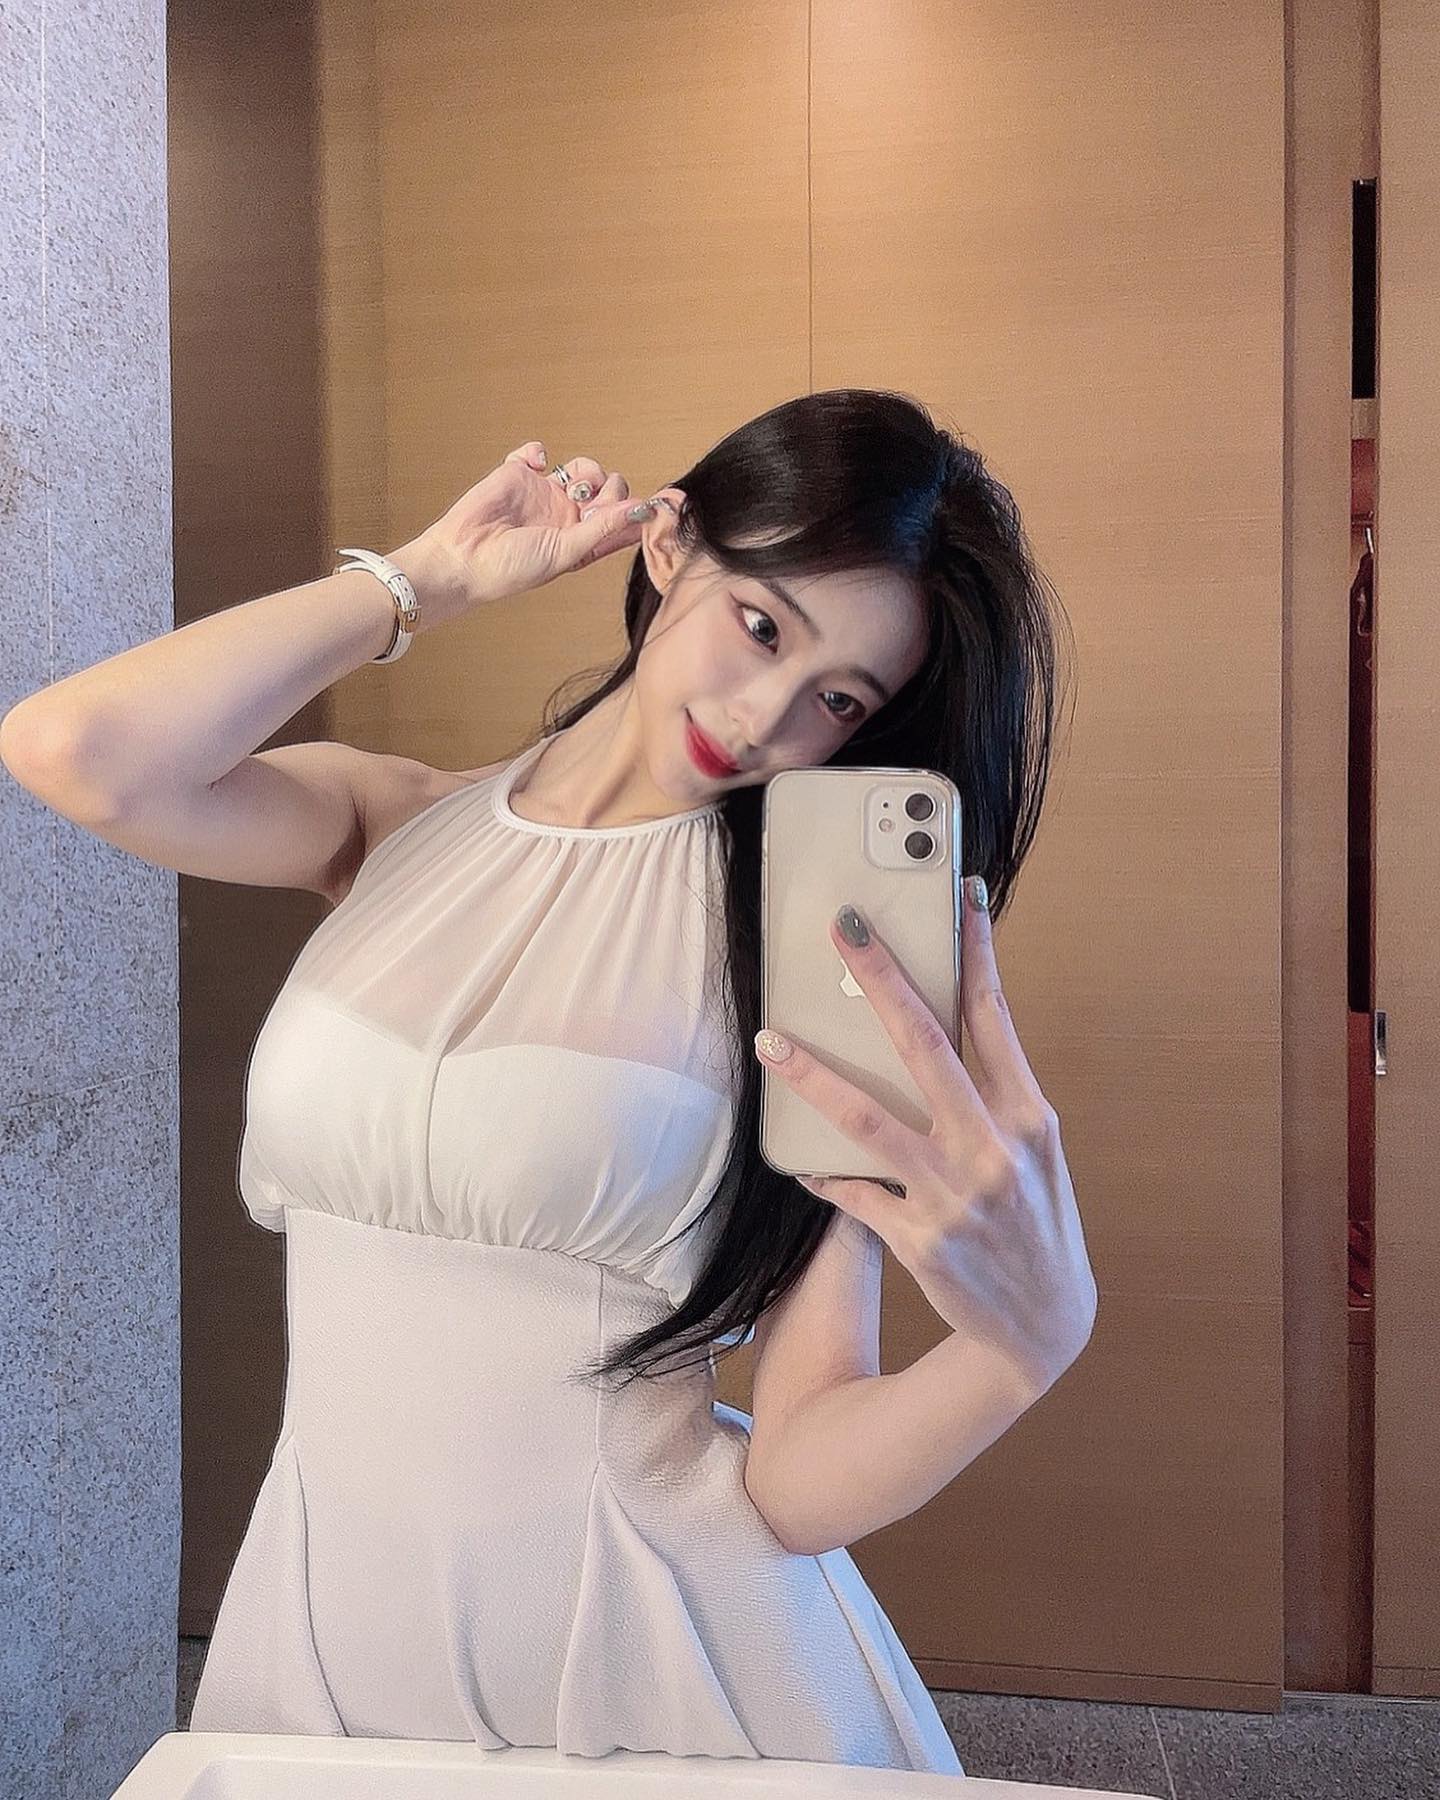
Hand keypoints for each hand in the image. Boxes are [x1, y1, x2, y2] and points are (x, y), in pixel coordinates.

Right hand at [388, 440, 656, 629]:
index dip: (643, 511)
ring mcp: (543, 493)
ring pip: (582, 468)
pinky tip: (529, 464)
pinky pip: (536, 452)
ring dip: (585, 469)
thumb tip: (642, 511)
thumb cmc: (512, 568)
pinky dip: (536, 450)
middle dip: (612, 489)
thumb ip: (603, 529)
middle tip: (594, 501)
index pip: (622, 521)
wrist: (463, 559)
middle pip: (609, 489)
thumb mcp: (565, 553)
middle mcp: (567, 517)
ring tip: (569, 485)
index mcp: (583, 541)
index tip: (667, 502)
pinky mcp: (517, 473)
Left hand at [754, 885, 1098, 1402]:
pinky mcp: (916, 1241)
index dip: (974, 951)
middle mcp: (993, 1150)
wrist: (1044, 1329)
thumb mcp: (1035, 1152)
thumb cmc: (1036, 1224)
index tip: (955, 894)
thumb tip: (939, 1022)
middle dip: (882, 979)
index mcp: (1029, 1118)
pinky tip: (791, 1152)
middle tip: (844, 928)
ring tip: (770, 1039)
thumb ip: (993, 1093)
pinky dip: (819, 1169)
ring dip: (813, 1075)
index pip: (995, 1017)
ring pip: (868, 1119)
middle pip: (926, 1045)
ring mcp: (952, 1197)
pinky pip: (851, 1193)